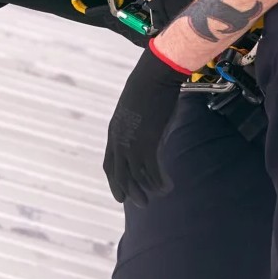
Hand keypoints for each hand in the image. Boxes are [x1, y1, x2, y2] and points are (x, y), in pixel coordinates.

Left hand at [103, 42, 188, 204]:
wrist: (154, 74)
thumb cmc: (148, 86)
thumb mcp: (136, 109)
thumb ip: (138, 125)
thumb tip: (149, 136)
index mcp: (114, 132)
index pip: (110, 164)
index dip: (114, 181)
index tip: (121, 195)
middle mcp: (119, 140)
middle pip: (120, 174)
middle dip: (130, 191)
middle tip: (142, 204)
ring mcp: (132, 142)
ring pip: (136, 175)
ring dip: (148, 189)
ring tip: (161, 194)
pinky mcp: (148, 141)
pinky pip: (152, 170)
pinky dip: (159, 181)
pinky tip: (168, 186)